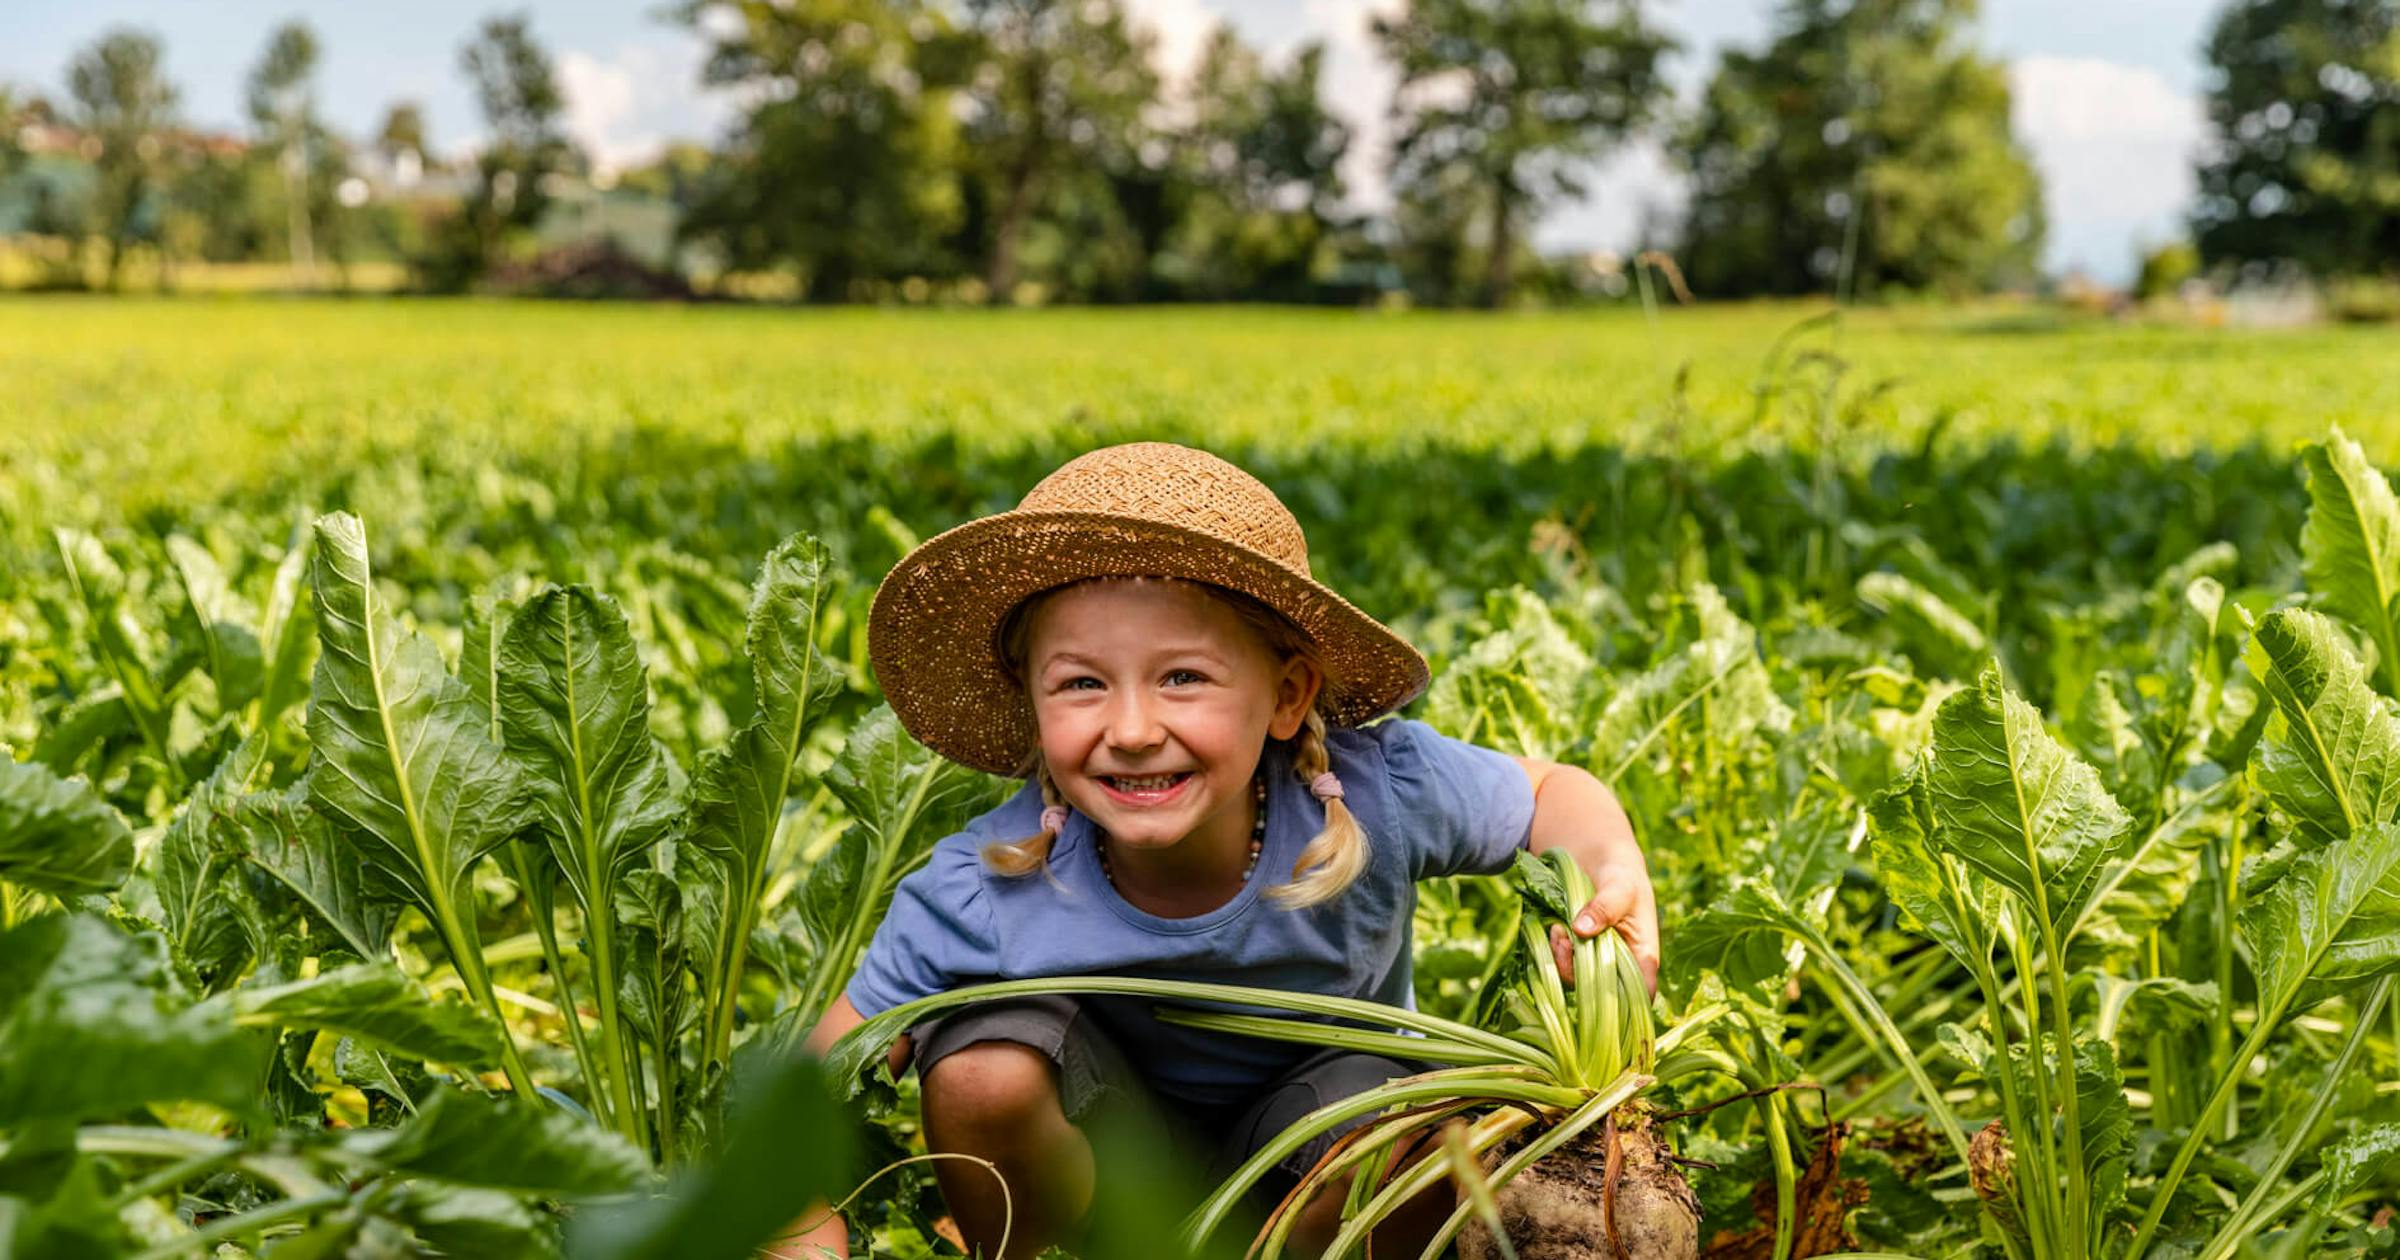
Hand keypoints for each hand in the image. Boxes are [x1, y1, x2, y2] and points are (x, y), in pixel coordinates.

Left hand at [1546, 856, 1659, 995]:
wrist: (1597, 856)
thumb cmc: (1621, 872)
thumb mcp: (1619, 885)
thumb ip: (1605, 907)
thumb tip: (1581, 930)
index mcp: (1642, 954)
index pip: (1643, 991)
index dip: (1628, 1002)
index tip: (1599, 986)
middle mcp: (1620, 963)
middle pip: (1603, 992)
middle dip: (1579, 975)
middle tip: (1565, 944)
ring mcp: (1596, 959)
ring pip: (1578, 980)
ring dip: (1563, 962)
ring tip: (1558, 932)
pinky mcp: (1575, 951)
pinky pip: (1563, 965)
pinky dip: (1555, 953)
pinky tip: (1554, 930)